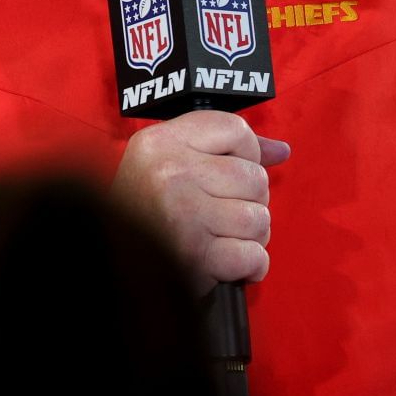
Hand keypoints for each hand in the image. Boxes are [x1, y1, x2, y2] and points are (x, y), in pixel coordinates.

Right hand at [111, 110, 289, 290]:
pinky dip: (250, 266)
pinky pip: (254, 255)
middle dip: (248, 201)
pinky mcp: (195, 254)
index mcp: (159, 142)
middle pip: (255, 177)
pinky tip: (228, 263)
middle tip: (220, 214)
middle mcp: (170, 171)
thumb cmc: (145, 211)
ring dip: (250, 237)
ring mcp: (183, 212)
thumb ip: (224, 151)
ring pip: (259, 218)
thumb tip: (281, 150)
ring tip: (222, 239)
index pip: (234, 129)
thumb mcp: (166, 164)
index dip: (245, 154)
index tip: (226, 175)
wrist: (114, 260)